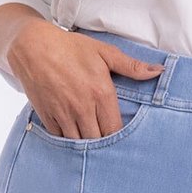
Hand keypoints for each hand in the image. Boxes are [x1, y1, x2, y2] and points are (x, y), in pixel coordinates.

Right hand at [10, 27, 161, 139]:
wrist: (33, 46)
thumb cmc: (71, 48)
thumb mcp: (104, 52)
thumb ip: (132, 66)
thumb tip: (159, 71)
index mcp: (101, 93)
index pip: (115, 130)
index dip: (119, 138)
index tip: (121, 138)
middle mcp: (83, 107)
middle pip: (98, 141)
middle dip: (103, 144)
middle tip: (107, 142)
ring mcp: (63, 113)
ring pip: (79, 143)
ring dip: (85, 145)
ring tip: (91, 142)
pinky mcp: (47, 116)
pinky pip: (60, 138)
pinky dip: (67, 140)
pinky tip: (73, 136)